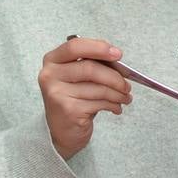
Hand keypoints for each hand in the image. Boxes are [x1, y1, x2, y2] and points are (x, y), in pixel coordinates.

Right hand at [38, 36, 131, 158]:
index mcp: (52, 60)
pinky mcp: (68, 110)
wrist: (62, 131)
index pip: (75, 46)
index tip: (118, 54)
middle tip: (127, 85)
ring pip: (98, 88)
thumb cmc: (74, 99)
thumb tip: (117, 59)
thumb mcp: (78, 78)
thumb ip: (93, 64)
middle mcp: (50, 75)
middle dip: (115, 77)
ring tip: (125, 98)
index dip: (98, 48)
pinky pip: (100, 103)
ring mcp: (57, 93)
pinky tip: (115, 107)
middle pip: (90, 68)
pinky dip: (113, 105)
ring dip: (118, 94)